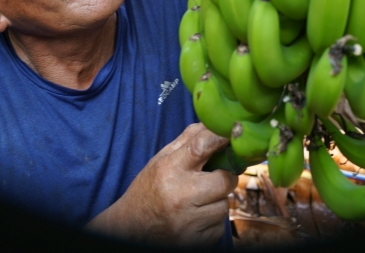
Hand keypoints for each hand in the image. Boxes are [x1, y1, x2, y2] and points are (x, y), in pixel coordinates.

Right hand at [88, 123, 236, 245]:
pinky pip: (219, 227)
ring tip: (198, 201)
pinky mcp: (196, 242)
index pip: (201, 146)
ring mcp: (189, 222)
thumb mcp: (161, 159)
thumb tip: (213, 124)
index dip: (220, 137)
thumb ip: (187, 140)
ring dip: (217, 202)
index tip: (233, 132)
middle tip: (214, 178)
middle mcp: (181, 196)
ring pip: (224, 206)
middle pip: (224, 181)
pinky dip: (212, 221)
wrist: (131, 228)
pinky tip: (195, 218)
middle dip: (225, 177)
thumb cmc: (149, 188)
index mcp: (170, 169)